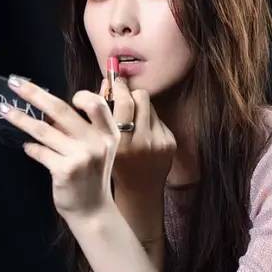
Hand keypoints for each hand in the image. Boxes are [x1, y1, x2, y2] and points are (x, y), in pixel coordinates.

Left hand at [0, 74, 119, 222]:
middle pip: (61, 110)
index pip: (95, 104)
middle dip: (34, 93)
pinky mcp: (65, 170)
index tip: (68, 96)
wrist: (93, 210)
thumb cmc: (92, 176)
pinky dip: (30, 148)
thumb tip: (48, 109)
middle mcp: (97, 142)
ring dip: (20, 118)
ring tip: (4, 110)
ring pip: (44, 129)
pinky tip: (26, 146)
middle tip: (15, 83)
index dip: (81, 96)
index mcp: (109, 133)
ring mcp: (81, 157)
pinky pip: (39, 152)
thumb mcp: (98, 150)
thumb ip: (81, 130)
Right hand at [99, 76, 176, 201]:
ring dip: (140, 108)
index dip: (119, 87)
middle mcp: (141, 142)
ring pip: (150, 106)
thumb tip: (107, 81)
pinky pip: (159, 119)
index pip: (124, 102)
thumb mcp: (102, 141)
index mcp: (119, 143)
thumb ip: (102, 112)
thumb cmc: (115, 164)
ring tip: (132, 120)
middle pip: (141, 97)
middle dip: (131, 93)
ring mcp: (158, 143)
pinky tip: (144, 134)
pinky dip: (149, 122)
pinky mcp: (170, 143)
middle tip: (123, 94)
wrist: (139, 191)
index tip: (114, 81)